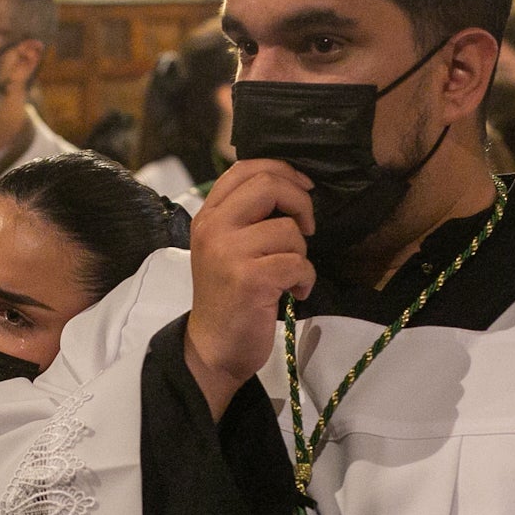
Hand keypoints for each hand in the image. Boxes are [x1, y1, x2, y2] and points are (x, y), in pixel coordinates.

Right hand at [184, 160, 316, 419]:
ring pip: (289, 230)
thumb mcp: (225, 246)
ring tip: (289, 274)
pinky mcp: (249, 279)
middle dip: (301, 203)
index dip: (283, 170)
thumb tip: (291, 183)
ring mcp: (229, 253)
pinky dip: (305, 279)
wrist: (213, 347)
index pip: (245, 167)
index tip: (303, 189)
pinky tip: (294, 292)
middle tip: (306, 229)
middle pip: (269, 185)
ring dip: (301, 253)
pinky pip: (298, 263)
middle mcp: (213, 228)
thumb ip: (245, 214)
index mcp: (208, 215)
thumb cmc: (227, 296)